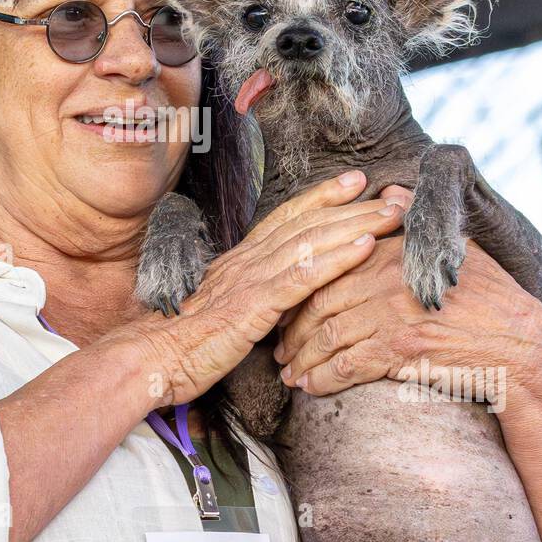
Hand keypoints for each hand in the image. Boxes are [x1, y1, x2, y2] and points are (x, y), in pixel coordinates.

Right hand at [132, 170, 407, 406]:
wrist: (149, 358)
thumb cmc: (178, 343)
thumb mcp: (218, 313)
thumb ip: (245, 300)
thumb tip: (269, 302)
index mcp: (238, 262)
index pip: (286, 220)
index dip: (321, 199)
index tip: (353, 183)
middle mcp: (246, 261)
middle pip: (307, 224)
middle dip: (352, 206)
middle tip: (391, 191)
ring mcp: (251, 280)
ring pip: (311, 241)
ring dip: (356, 223)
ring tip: (392, 212)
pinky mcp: (254, 305)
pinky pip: (303, 276)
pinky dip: (338, 258)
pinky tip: (366, 246)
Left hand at [275, 226, 541, 409]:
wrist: (519, 343)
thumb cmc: (489, 297)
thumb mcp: (454, 246)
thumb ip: (414, 220)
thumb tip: (390, 188)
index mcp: (392, 253)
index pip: (330, 268)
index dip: (302, 291)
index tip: (287, 307)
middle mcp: (386, 279)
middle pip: (320, 302)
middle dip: (293, 328)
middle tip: (278, 346)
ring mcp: (392, 314)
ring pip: (328, 336)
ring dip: (303, 358)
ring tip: (290, 372)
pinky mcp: (401, 349)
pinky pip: (348, 365)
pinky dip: (323, 378)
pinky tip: (311, 388)